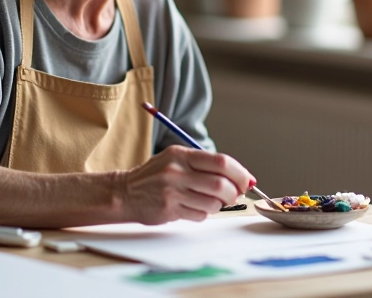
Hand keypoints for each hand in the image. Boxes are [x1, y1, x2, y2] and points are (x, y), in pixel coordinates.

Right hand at [117, 145, 254, 224]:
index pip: (221, 162)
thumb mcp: (177, 159)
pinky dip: (204, 213)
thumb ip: (205, 165)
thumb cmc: (156, 176)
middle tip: (233, 194)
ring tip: (209, 201)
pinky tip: (193, 207)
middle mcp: (177, 171)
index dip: (240, 173)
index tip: (246, 181)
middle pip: (220, 184)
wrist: (125, 192)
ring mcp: (172, 191)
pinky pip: (200, 215)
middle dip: (233, 192)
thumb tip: (242, 177)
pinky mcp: (170, 209)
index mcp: (182, 155)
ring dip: (218, 205)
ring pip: (213, 203)